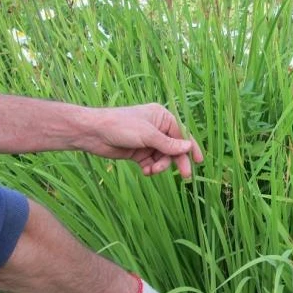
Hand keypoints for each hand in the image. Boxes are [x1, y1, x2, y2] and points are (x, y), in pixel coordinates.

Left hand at [78, 104, 203, 177]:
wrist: (94, 133)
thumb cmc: (121, 126)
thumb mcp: (148, 135)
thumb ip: (168, 144)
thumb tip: (188, 147)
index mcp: (161, 117)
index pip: (182, 133)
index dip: (191, 147)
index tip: (199, 161)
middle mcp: (157, 128)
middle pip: (174, 148)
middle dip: (177, 161)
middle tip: (185, 176)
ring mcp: (147, 141)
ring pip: (162, 157)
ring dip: (160, 166)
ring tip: (152, 171)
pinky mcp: (138, 152)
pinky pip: (151, 162)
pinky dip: (150, 168)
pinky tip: (145, 172)